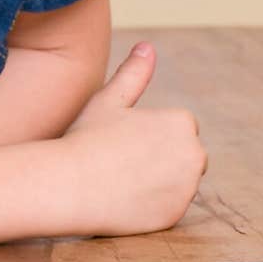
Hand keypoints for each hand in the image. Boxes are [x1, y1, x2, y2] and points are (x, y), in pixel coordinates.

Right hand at [62, 41, 206, 236]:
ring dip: (159, 182)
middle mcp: (194, 154)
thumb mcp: (109, 100)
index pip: (177, 129)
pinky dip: (152, 205)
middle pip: (184, 156)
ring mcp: (187, 188)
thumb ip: (134, 73)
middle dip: (161, 159)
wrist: (68, 185)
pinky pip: (169, 207)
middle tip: (121, 162)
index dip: (147, 135)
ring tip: (122, 181)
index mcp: (182, 122)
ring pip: (177, 183)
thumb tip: (147, 46)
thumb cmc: (86, 138)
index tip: (123, 141)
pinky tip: (124, 200)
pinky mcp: (176, 215)